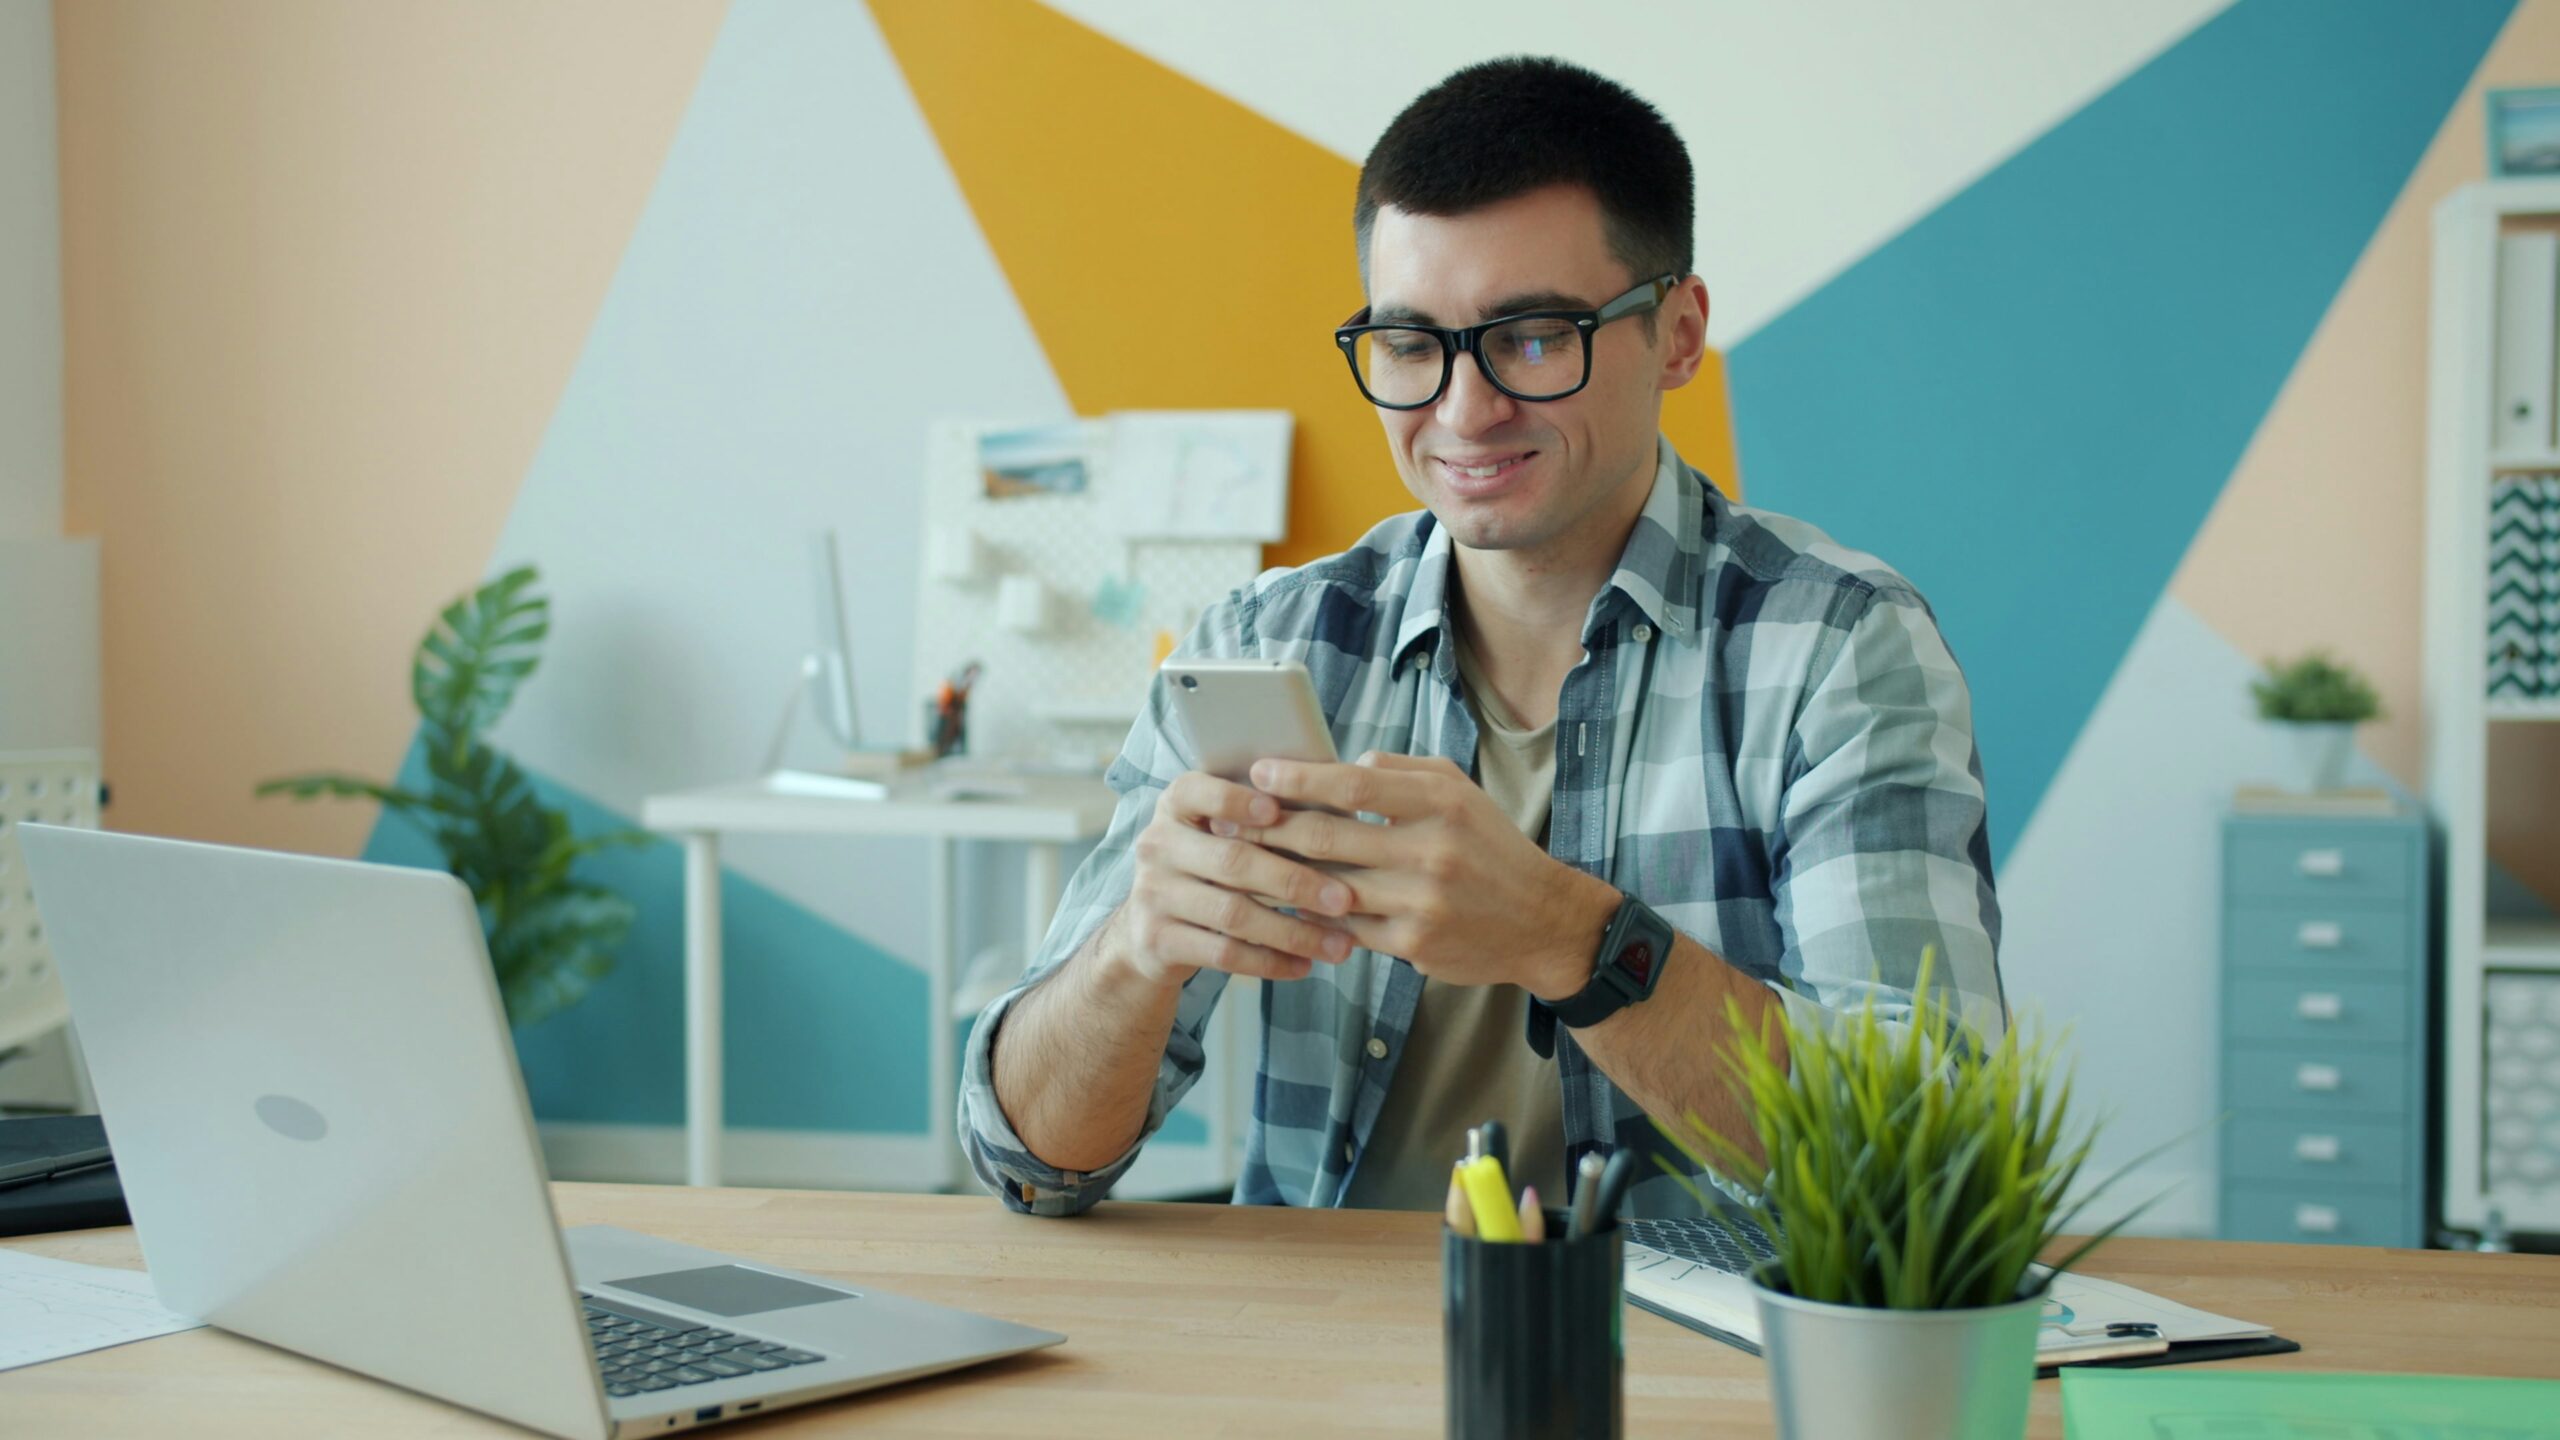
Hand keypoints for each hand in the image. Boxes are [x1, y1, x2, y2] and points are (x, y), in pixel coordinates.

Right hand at [1112, 771, 1357, 988]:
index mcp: (1175, 806)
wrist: (1149, 931)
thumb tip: (1340, 819)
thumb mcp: (1217, 835)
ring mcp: (1153, 894)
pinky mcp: (1157, 940)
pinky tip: (1303, 965)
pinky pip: (1223, 953)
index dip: (1235, 800)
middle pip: (1232, 861)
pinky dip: (1269, 961)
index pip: (1196, 791)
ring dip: (1293, 932)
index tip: (1277, 810)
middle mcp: (1157, 846)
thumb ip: (1259, 820)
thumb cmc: (1209, 870)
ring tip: (1338, 945)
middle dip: (1295, 881)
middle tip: (1344, 899)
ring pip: (1233, 914)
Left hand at [1237, 753, 1618, 998]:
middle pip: (1326, 836)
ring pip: (1326, 887)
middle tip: (1229, 820)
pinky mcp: (1414, 944)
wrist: (1541, 920)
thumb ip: (1400, 770)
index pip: (1352, 782)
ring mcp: (1421, 901)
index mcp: (1440, 801)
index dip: (1298, 777)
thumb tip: (1340, 764)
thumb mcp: (1459, 790)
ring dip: (1278, 876)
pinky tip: (1281, 906)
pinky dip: (1309, 916)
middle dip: (1268, 828)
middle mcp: (1431, 850)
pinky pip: (1345, 928)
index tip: (1259, 772)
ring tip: (1241, 862)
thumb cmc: (1489, 846)